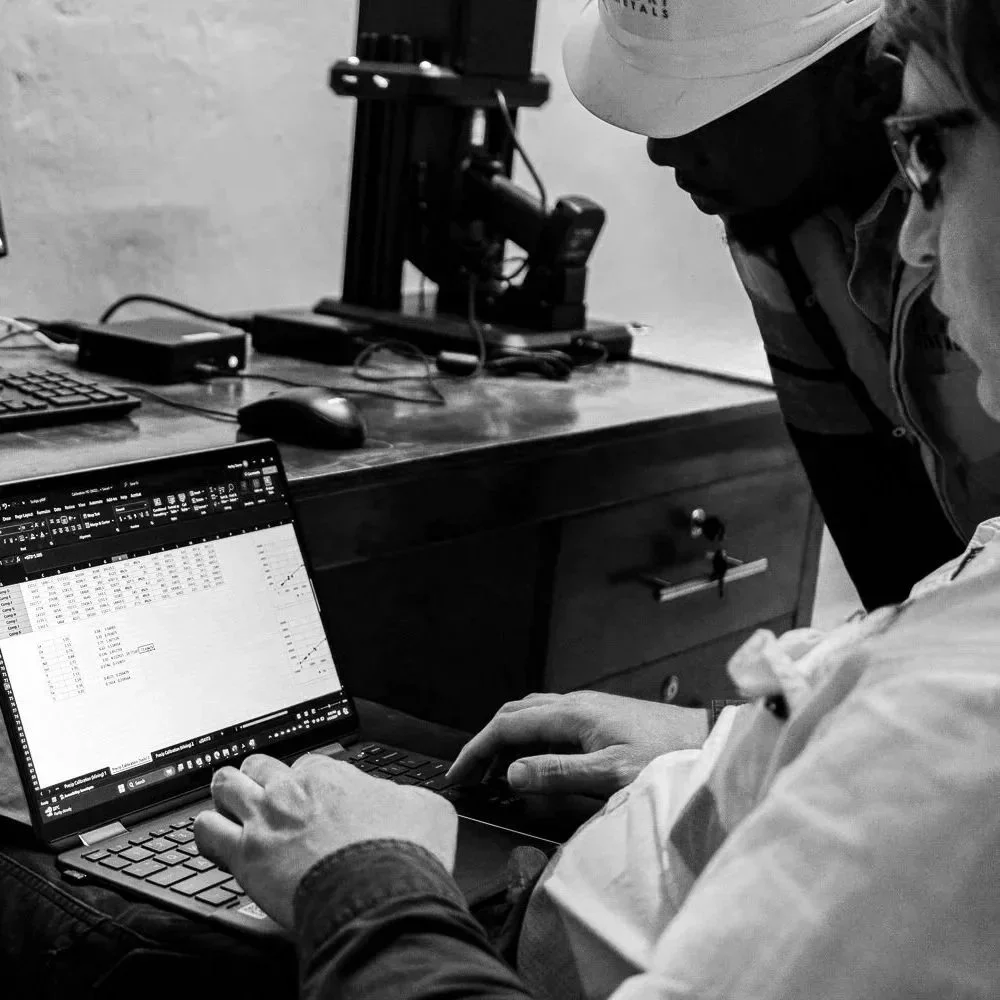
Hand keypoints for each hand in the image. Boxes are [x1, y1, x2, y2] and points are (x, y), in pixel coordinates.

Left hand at [194, 753, 457, 928]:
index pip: (309, 765)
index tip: (314, 797)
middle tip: (263, 789)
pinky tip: (211, 834)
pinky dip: (206, 829)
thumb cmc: (404, 855)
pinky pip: (205, 831)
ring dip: (226, 792)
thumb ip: (406, 797)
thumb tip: (406, 801)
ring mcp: (265, 820)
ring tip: (226, 799)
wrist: (379, 897)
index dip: (310, 782)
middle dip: (260, 776)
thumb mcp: (427, 808)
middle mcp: (293, 790)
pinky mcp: (244, 855)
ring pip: (227, 787)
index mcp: (333, 776)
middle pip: (262, 767)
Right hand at [448, 690, 707, 798]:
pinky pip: (551, 720)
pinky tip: (536, 760)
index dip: (477, 749)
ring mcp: (588, 706)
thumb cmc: (667, 756)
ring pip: (532, 714)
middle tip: (471, 775)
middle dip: (486, 742)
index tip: (458, 775)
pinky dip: (530, 738)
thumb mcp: (612, 774)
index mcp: (572, 713)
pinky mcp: (601, 716)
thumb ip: (560, 774)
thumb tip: (512, 774)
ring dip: (508, 739)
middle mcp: (576, 703)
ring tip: (496, 771)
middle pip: (515, 713)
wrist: (709, 739)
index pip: (508, 725)